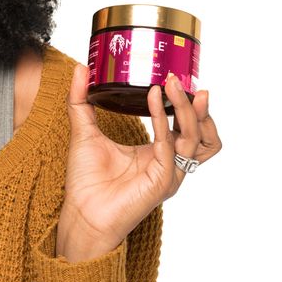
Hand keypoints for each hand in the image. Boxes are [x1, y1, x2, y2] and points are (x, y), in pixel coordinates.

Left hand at [57, 64, 221, 260]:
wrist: (81, 213)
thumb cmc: (86, 181)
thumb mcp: (84, 131)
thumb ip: (82, 100)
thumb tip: (81, 69)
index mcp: (158, 153)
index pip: (187, 126)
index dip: (189, 104)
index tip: (178, 78)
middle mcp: (169, 163)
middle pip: (200, 132)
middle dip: (195, 104)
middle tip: (178, 78)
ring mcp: (170, 173)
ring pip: (195, 138)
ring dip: (188, 110)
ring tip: (173, 86)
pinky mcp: (163, 182)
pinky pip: (170, 146)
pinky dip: (164, 120)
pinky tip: (154, 99)